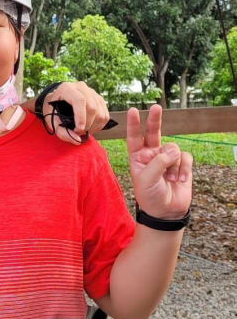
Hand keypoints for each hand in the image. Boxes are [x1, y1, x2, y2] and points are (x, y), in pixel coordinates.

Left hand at [43, 81, 109, 144]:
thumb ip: (62, 132)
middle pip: (92, 107)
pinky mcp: (99, 99)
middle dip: (87, 124)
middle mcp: (81, 87)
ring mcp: (92, 92)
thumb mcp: (51, 120)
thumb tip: (78, 140)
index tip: (78, 130)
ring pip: (100, 112)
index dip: (81, 117)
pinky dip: (100, 125)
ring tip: (83, 131)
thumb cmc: (53, 111)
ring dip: (94, 126)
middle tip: (78, 133)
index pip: (80, 100)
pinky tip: (90, 128)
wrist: (57, 102)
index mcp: (67, 88)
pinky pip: (105, 115)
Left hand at [127, 105, 192, 219]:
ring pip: (173, 148)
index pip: (134, 137)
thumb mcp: (147, 179)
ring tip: (170, 178)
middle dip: (155, 120)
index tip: (133, 110)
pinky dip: (184, 168)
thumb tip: (173, 149)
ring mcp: (167, 158)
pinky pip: (185, 157)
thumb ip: (158, 162)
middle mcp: (152, 154)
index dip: (134, 124)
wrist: (166, 211)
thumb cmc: (150, 196)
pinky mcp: (182, 164)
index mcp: (137, 156)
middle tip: (156, 107)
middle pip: (153, 132)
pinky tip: (179, 179)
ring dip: (173, 163)